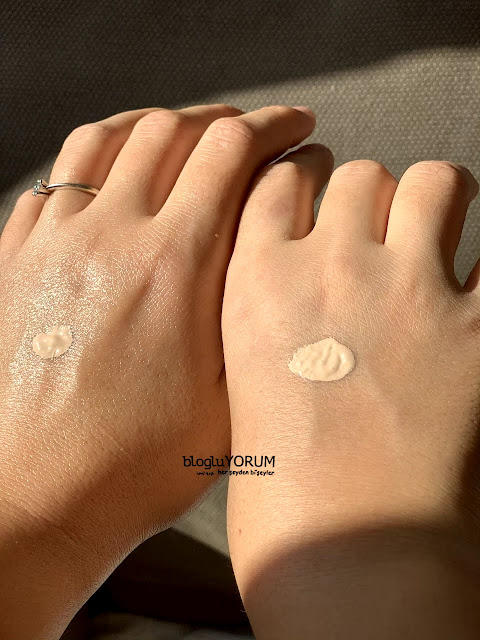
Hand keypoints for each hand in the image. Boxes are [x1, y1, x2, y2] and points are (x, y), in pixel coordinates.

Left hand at [0, 103, 315, 638]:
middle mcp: (112, 237)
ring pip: (108, 138)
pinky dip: (93, 159)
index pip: (232, 153)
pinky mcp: (16, 259)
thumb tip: (268, 256)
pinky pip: (55, 179)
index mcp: (176, 266)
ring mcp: (55, 242)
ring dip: (156, 123)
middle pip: (173, 131)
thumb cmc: (132, 465)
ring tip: (184, 133)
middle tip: (249, 130)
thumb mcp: (229, 397)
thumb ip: (251, 310)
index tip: (296, 126)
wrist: (35, 498)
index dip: (273, 125)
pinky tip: (111, 176)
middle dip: (224, 119)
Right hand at [222, 155, 479, 636]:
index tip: (316, 188)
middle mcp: (331, 270)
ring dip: (436, 199)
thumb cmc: (281, 491)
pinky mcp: (478, 327)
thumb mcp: (240, 383)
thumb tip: (297, 281)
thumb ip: (266, 317)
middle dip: (368, 195)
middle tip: (375, 228)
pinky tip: (477, 289)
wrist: (348, 557)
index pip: (281, 180)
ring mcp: (408, 292)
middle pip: (358, 175)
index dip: (302, 177)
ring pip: (434, 181)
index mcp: (259, 283)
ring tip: (435, 230)